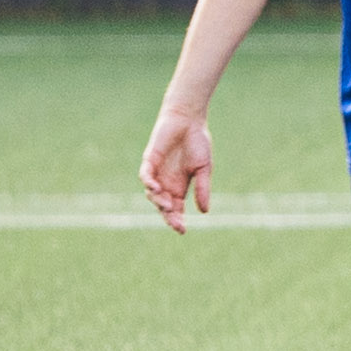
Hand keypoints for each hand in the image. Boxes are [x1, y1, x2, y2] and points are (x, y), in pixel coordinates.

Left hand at [143, 109, 214, 230]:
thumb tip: (204, 211)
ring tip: (167, 206)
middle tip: (176, 222)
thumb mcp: (204, 169)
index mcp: (179, 187)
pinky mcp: (150, 160)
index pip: (175, 209)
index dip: (177, 220)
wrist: (189, 120)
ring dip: (159, 201)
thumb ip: (202, 188)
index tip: (183, 231)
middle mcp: (166, 182)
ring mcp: (157, 172)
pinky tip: (156, 189)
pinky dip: (149, 183)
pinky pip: (145, 175)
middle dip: (169, 216)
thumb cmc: (198, 142)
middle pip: (163, 206)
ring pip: (152, 193)